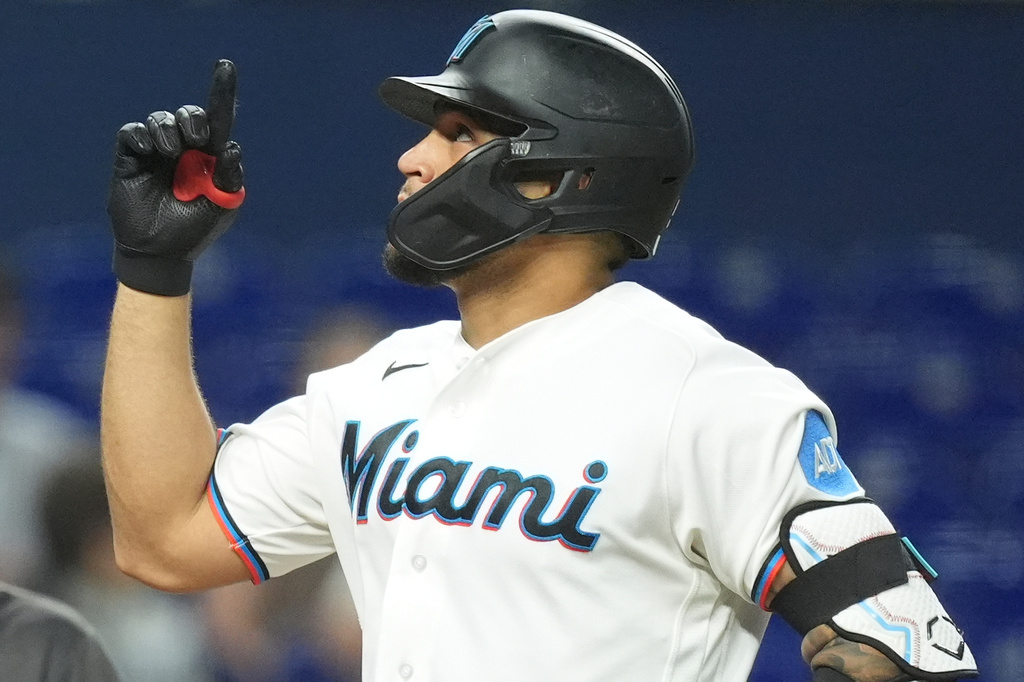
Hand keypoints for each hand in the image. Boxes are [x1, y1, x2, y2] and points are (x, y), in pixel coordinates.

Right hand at [108, 59, 244, 295]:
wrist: (159, 253)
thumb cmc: (194, 231)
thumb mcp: (220, 206)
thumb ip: (229, 178)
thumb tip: (231, 146)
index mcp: (211, 158)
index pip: (219, 120)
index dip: (222, 93)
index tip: (226, 66)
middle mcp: (185, 150)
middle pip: (190, 114)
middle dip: (194, 118)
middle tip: (196, 140)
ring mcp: (157, 152)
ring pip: (161, 119)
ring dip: (168, 129)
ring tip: (170, 153)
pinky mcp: (131, 157)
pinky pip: (134, 133)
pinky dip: (142, 137)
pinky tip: (149, 153)